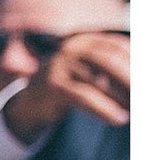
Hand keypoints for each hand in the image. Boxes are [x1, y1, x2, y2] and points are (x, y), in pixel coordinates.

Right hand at [4, 30, 130, 141]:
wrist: (31, 100)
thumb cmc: (71, 85)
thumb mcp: (91, 70)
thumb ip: (114, 69)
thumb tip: (136, 85)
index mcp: (86, 40)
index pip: (119, 46)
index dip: (135, 62)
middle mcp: (72, 47)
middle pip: (110, 60)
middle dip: (131, 79)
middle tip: (140, 97)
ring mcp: (60, 64)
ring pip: (99, 79)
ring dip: (122, 97)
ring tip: (133, 111)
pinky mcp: (53, 84)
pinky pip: (84, 96)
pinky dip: (105, 109)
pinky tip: (119, 119)